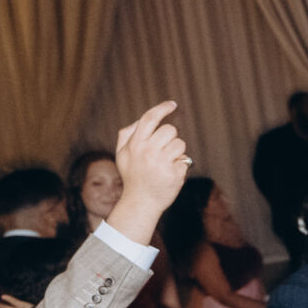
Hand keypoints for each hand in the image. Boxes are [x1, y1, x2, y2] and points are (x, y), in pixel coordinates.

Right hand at [109, 101, 190, 241]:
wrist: (140, 202)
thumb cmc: (133, 175)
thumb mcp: (122, 154)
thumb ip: (128, 134)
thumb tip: (145, 118)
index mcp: (135, 144)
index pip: (150, 118)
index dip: (162, 108)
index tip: (172, 104)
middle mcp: (147, 152)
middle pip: (170, 130)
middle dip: (170, 138)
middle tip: (162, 152)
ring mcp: (162, 163)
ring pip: (180, 144)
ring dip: (177, 153)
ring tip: (165, 165)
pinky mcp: (174, 174)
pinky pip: (186, 161)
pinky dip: (180, 167)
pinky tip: (169, 175)